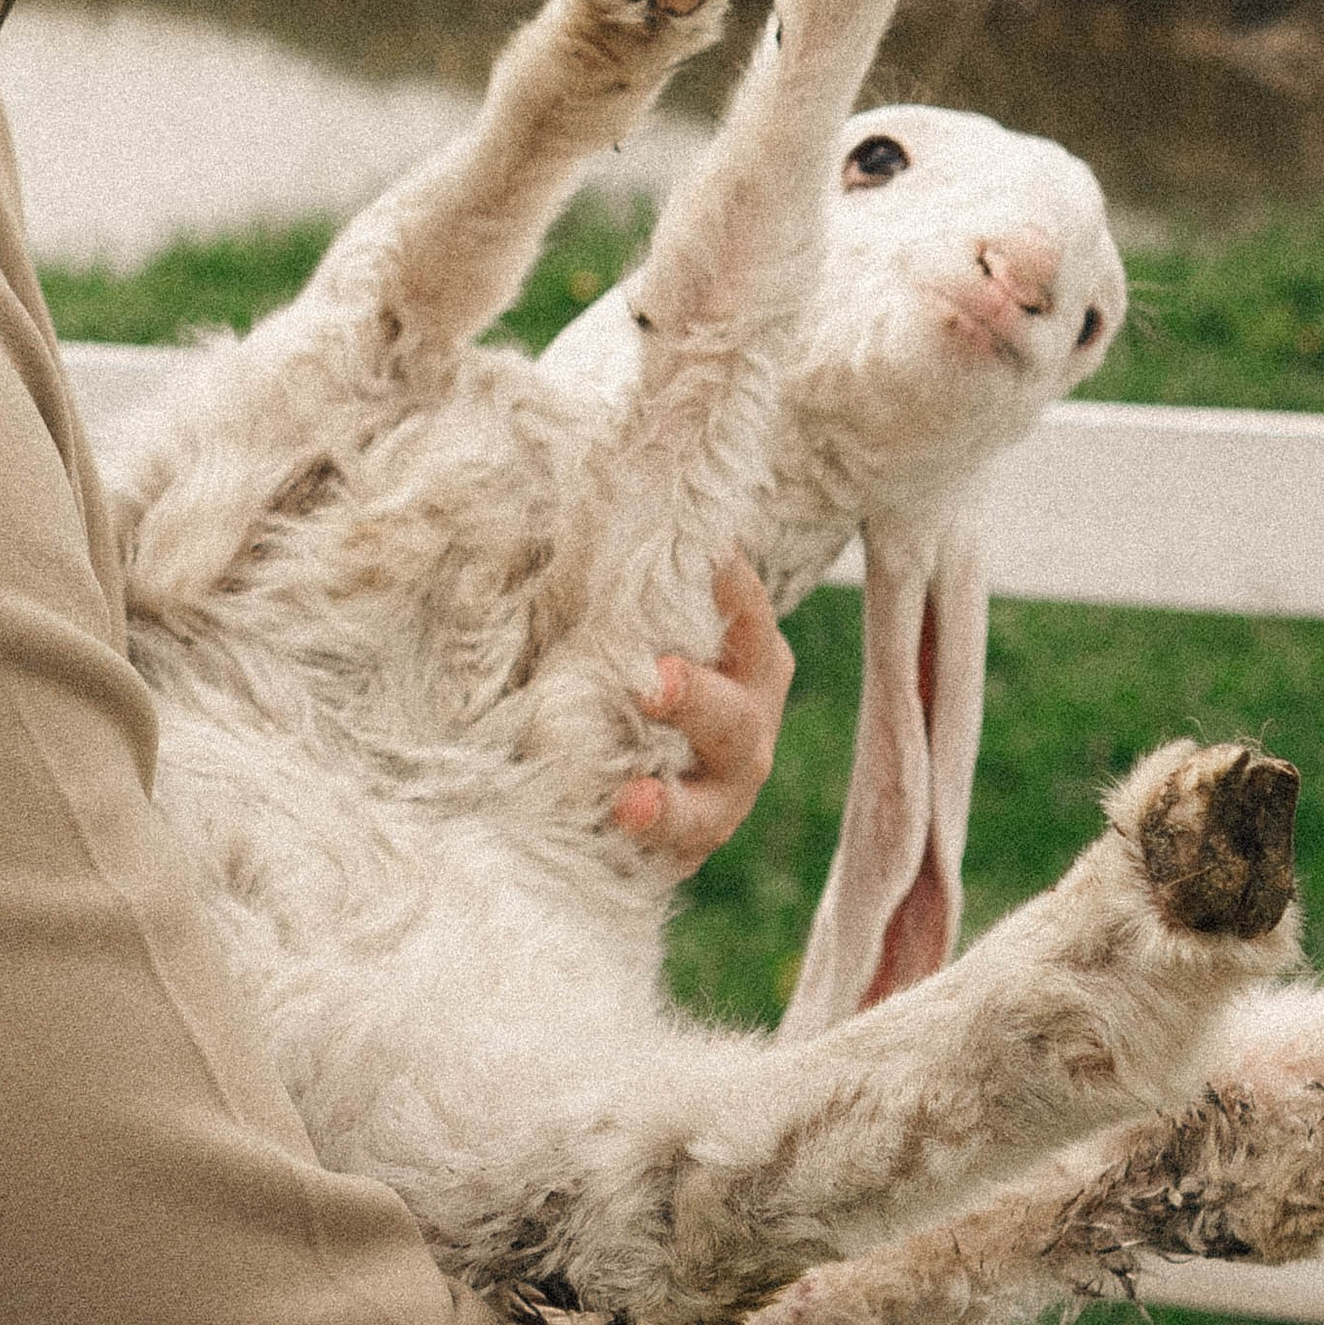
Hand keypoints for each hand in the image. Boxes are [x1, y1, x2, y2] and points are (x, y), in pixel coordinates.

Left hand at [611, 555, 793, 875]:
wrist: (595, 754)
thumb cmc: (608, 649)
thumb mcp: (607, 600)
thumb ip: (608, 561)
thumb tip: (578, 475)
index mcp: (740, 646)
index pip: (740, 605)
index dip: (724, 581)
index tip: (697, 558)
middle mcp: (745, 717)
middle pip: (737, 709)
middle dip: (696, 697)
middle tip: (650, 681)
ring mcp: (722, 789)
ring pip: (714, 796)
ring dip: (673, 796)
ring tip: (630, 797)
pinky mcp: (688, 845)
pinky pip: (676, 849)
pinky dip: (646, 841)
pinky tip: (612, 826)